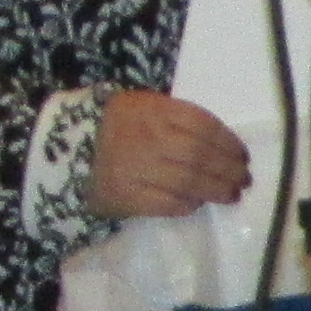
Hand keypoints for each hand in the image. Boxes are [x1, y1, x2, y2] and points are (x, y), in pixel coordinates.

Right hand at [88, 89, 249, 219]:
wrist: (66, 149)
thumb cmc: (115, 125)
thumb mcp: (144, 106)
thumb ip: (178, 119)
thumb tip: (223, 145)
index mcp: (152, 110)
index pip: (202, 125)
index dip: (228, 142)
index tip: (242, 155)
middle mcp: (146, 137)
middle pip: (199, 155)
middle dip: (228, 169)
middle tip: (243, 179)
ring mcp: (134, 168)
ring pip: (187, 181)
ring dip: (215, 189)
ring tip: (231, 194)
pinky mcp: (125, 196)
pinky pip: (166, 203)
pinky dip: (187, 204)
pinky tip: (198, 202)